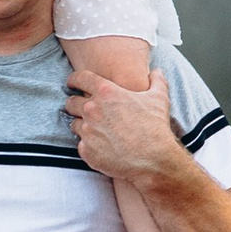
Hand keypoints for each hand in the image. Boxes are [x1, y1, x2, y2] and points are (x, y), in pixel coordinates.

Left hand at [66, 71, 186, 185]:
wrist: (153, 160)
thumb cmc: (155, 127)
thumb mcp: (159, 98)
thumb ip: (156, 81)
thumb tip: (156, 72)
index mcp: (106, 92)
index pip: (80, 78)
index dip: (74, 79)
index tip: (72, 82)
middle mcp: (92, 110)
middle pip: (71, 102)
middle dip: (75, 104)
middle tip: (83, 108)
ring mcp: (87, 131)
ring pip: (74, 124)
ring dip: (82, 125)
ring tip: (95, 130)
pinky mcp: (86, 151)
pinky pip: (81, 145)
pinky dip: (89, 144)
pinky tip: (101, 146)